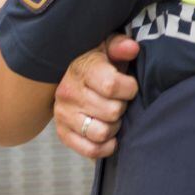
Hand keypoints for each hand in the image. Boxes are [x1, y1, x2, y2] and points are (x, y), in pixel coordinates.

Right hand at [54, 34, 139, 157]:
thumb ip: (120, 46)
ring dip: (114, 127)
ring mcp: (63, 115)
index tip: (130, 86)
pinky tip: (110, 135)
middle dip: (123, 107)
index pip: (111, 86)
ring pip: (101, 132)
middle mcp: (68, 93)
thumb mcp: (108, 47)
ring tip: (113, 116)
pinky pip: (90, 149)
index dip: (129, 88)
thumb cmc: (100, 61)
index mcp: (82, 70)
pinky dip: (105, 146)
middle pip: (112, 111)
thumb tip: (132, 48)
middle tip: (120, 101)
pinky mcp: (63, 133)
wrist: (75, 75)